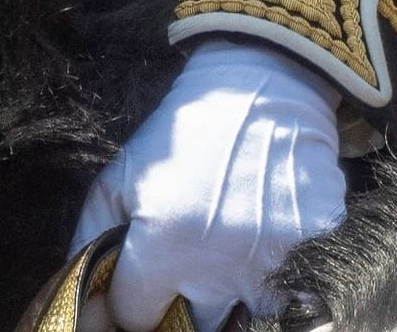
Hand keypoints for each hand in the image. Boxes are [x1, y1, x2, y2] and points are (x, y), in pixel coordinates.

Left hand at [68, 40, 345, 331]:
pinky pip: (289, 292)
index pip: (134, 315)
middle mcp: (219, 267)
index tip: (137, 277)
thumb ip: (91, 240)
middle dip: (178, 302)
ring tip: (222, 247)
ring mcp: (271, 264)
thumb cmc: (183, 133)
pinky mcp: (314, 254)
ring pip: (239, 314)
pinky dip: (272, 276)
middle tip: (181, 263)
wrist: (261, 87)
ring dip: (226, 292)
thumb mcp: (120, 175)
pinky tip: (260, 237)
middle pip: (189, 325)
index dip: (130, 297)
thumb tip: (82, 297)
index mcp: (164, 245)